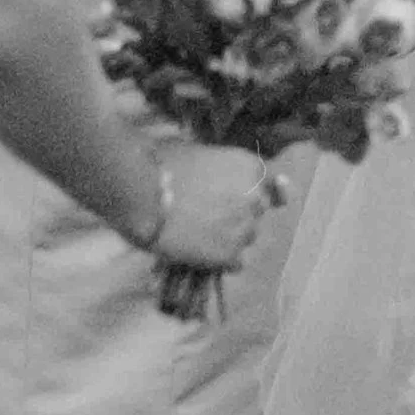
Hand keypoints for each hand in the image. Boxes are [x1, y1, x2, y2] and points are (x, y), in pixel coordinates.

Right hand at [151, 144, 274, 272]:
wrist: (141, 194)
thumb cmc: (162, 165)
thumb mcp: (201, 152)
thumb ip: (223, 168)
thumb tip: (221, 179)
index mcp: (252, 167)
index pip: (273, 186)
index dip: (258, 193)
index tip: (244, 200)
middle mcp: (256, 197)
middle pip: (257, 213)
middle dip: (238, 215)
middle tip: (207, 216)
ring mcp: (245, 227)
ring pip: (247, 238)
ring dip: (229, 238)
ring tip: (198, 234)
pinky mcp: (230, 254)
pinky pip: (236, 262)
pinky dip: (221, 260)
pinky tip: (200, 252)